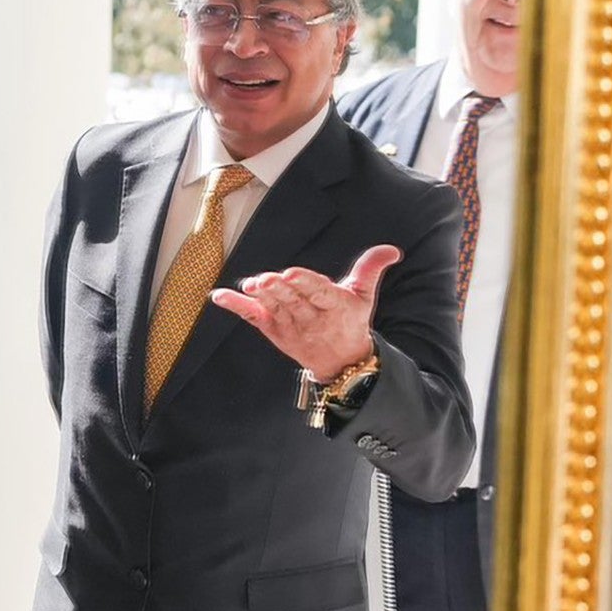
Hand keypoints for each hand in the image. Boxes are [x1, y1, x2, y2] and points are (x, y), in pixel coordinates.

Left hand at [209, 244, 398, 379]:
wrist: (340, 361)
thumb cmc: (350, 320)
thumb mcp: (364, 295)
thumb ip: (371, 268)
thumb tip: (392, 249)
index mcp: (335, 306)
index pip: (319, 292)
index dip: (305, 283)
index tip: (292, 273)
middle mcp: (311, 318)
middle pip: (293, 301)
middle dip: (279, 290)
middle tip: (266, 278)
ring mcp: (289, 326)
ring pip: (274, 308)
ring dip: (260, 297)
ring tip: (249, 285)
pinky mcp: (273, 330)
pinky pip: (252, 317)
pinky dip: (235, 307)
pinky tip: (219, 296)